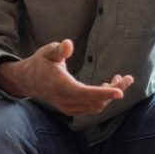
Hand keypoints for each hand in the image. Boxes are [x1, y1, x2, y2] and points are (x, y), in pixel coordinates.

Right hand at [0, 39, 133, 115]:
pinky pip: (91, 108)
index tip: (120, 92)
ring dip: (109, 96)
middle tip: (127, 79)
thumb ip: (58, 49)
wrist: (27, 81)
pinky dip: (102, 100)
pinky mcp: (70, 109)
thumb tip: (68, 44)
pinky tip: (106, 87)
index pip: (86, 93)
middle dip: (115, 91)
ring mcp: (68, 107)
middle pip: (96, 101)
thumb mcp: (46, 52)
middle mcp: (66, 100)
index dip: (104, 93)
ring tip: (118, 80)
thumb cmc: (39, 63)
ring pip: (96, 107)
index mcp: (61, 86)